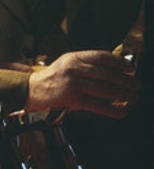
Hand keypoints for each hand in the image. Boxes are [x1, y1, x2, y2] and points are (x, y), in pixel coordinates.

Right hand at [25, 50, 139, 118]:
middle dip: (125, 81)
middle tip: (136, 85)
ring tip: (132, 98)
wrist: (31, 90)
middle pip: (106, 74)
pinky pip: (97, 105)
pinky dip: (112, 110)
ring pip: (105, 89)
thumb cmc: (52, 78)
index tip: (131, 68)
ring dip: (123, 95)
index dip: (119, 62)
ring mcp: (73, 84)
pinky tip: (120, 112)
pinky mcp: (72, 99)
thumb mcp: (67, 64)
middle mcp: (73, 69)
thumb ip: (87, 65)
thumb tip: (115, 71)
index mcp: (73, 58)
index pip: (102, 57)